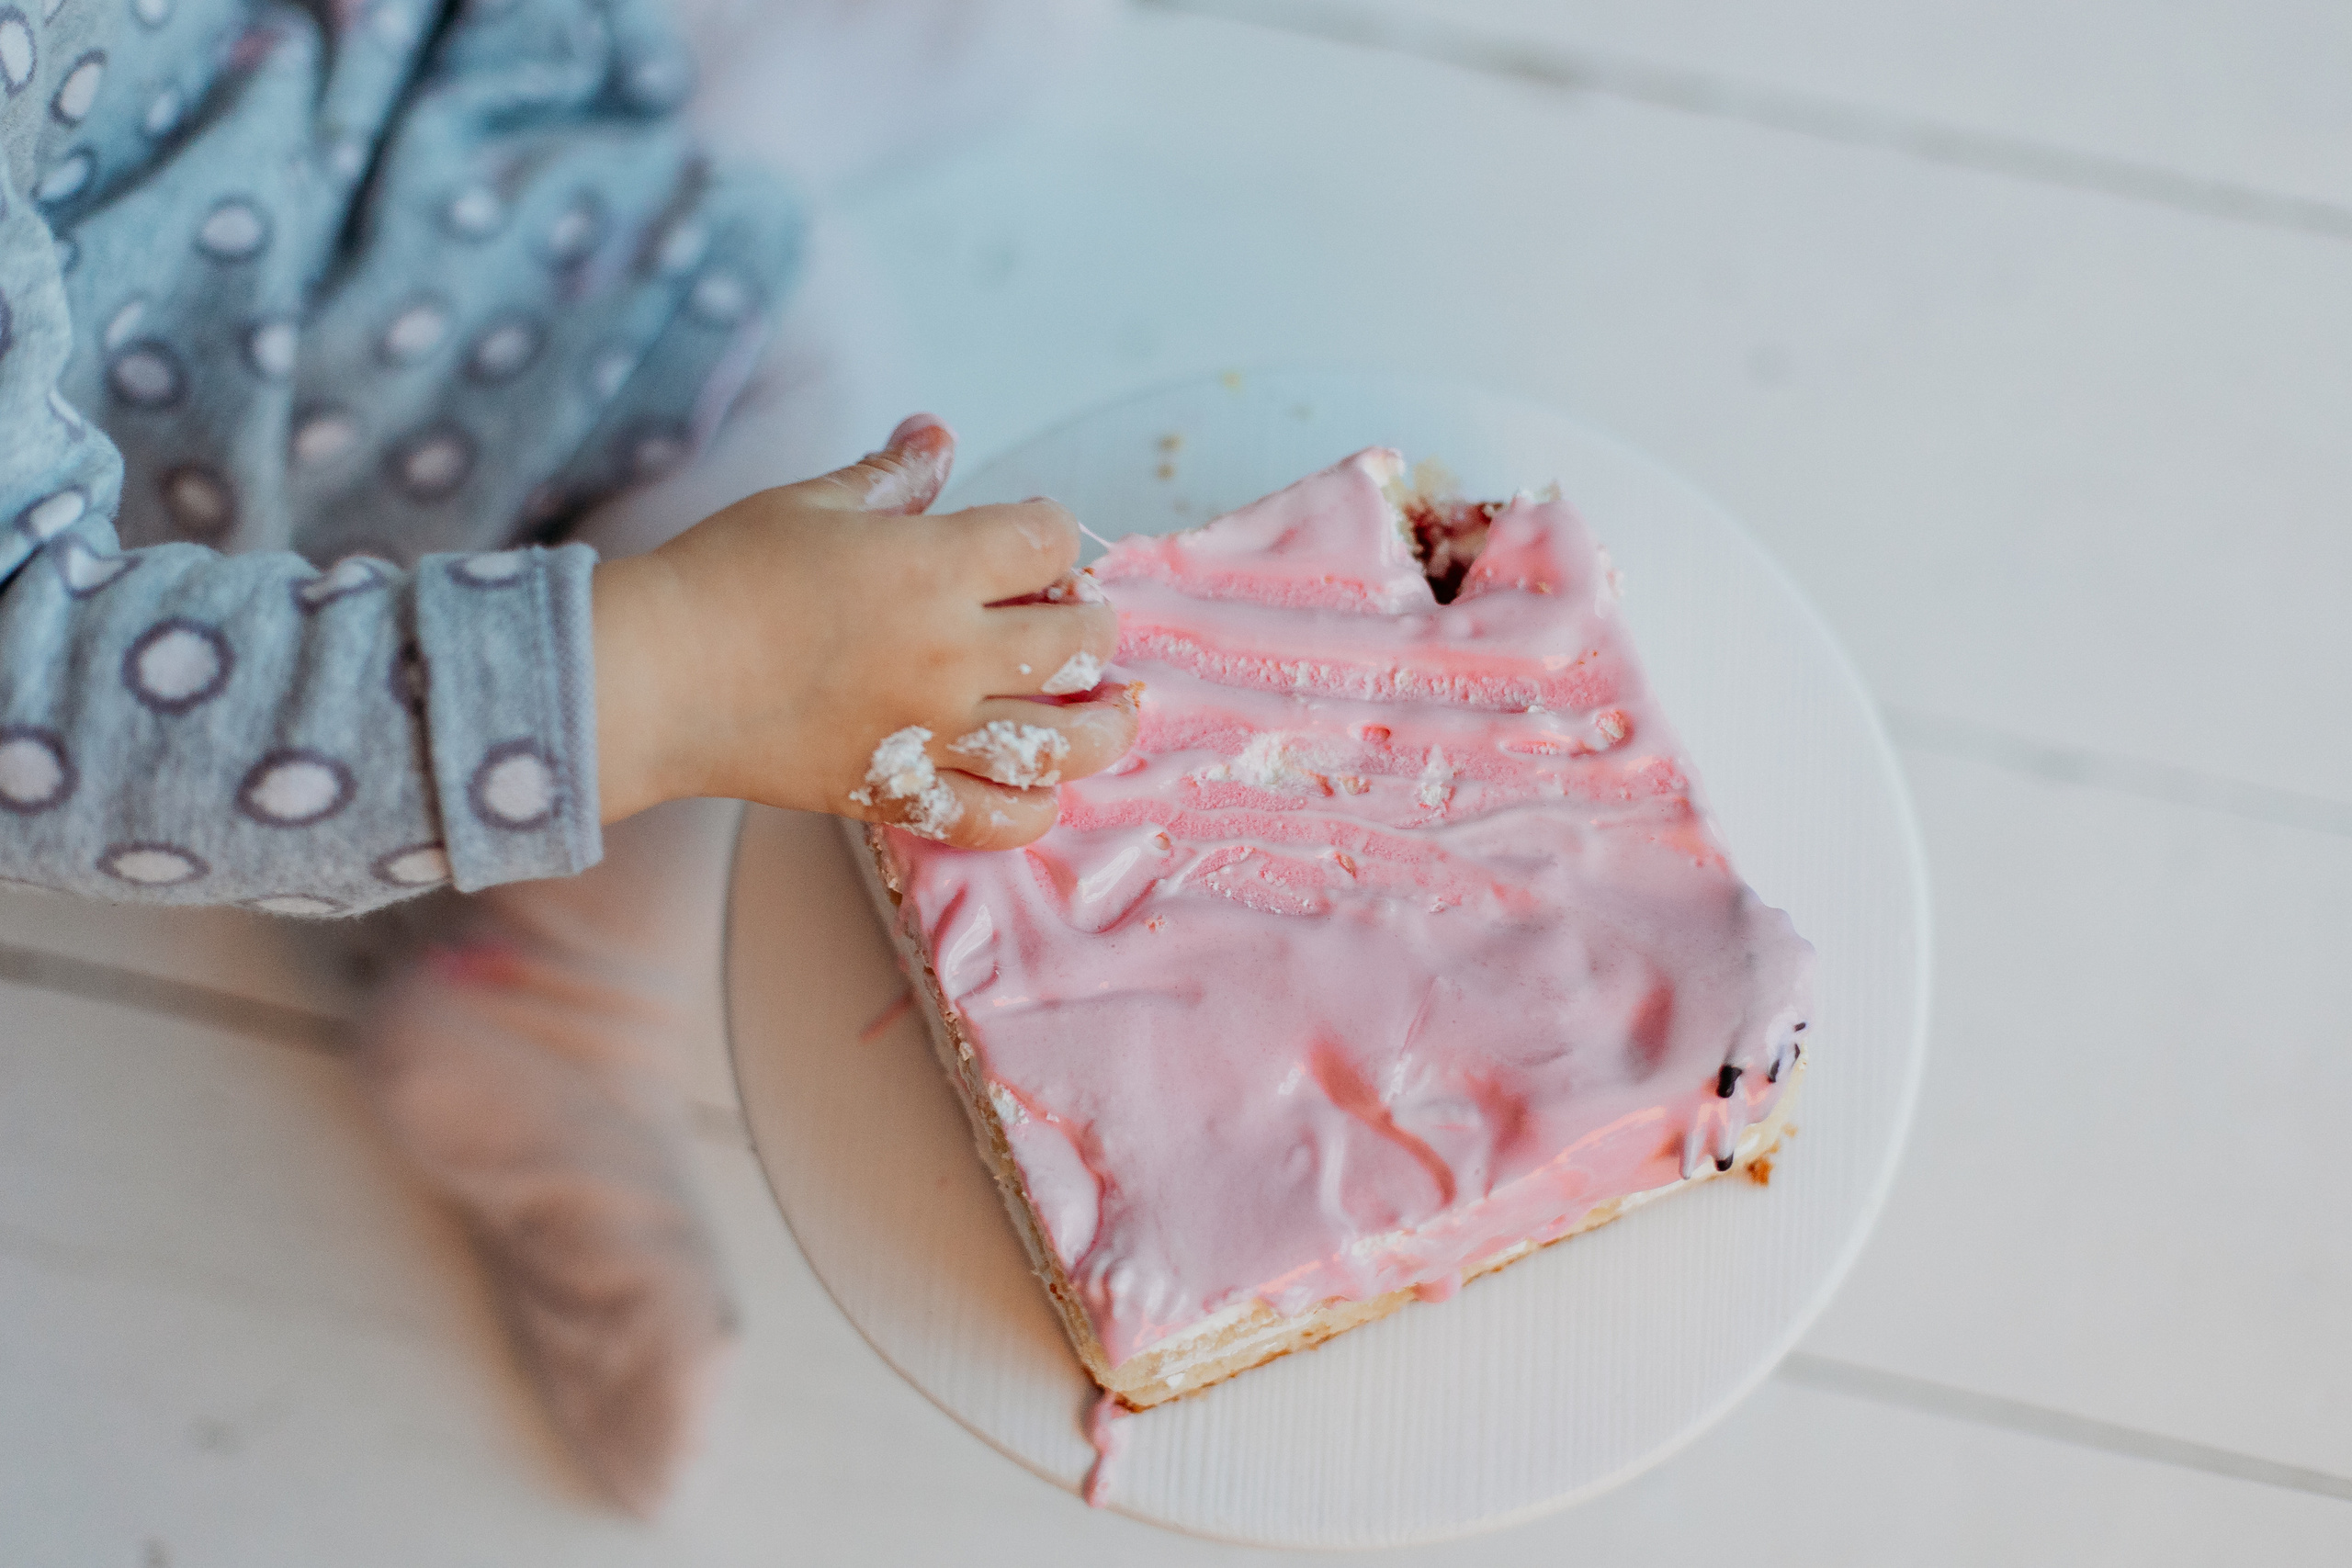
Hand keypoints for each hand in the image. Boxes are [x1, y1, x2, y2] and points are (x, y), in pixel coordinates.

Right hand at [592, 415, 1136, 845]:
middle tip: (1076, 621)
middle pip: (1080, 640)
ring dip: (1103, 725)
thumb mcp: (812, 503)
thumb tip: (938, 433)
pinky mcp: (900, 793)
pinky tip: (1043, 788)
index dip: (1052, 533)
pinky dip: (1034, 809)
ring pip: (1063, 742)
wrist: (655, 677)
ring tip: (1110, 711)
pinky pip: (997, 819)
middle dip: (1092, 622)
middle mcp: (950, 652)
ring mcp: (932, 731)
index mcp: (934, 565)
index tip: (1033, 542)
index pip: (1049, 541)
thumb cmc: (724, 576)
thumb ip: (891, 475)